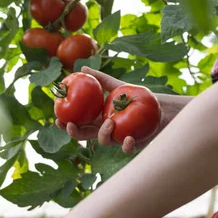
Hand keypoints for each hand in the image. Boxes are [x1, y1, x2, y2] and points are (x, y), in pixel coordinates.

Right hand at [56, 67, 191, 153]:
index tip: (58, 118)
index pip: (78, 123)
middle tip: (71, 125)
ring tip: (109, 123)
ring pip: (105, 142)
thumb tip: (82, 68)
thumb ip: (101, 80)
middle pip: (85, 136)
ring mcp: (118, 138)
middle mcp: (106, 130)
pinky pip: (127, 148)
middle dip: (75, 133)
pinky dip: (126, 145)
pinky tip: (128, 138)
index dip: (66, 123)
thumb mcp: (119, 86)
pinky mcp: (133, 144)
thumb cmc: (137, 96)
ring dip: (103, 134)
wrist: (159, 107)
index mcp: (98, 118)